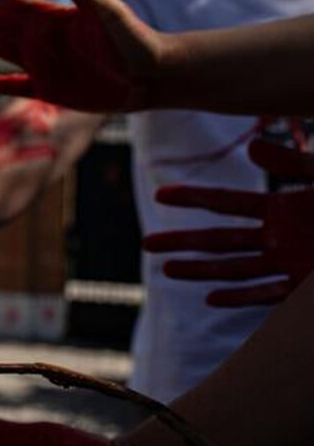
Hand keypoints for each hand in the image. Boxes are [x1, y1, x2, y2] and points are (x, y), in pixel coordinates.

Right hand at [143, 140, 313, 306]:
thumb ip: (294, 164)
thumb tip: (251, 147)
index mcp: (282, 206)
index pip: (226, 202)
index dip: (192, 198)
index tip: (159, 195)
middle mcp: (278, 235)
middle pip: (220, 239)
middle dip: (182, 242)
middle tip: (147, 243)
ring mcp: (289, 262)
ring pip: (236, 269)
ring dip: (200, 270)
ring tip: (168, 269)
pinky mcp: (303, 285)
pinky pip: (268, 294)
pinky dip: (241, 297)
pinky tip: (211, 298)